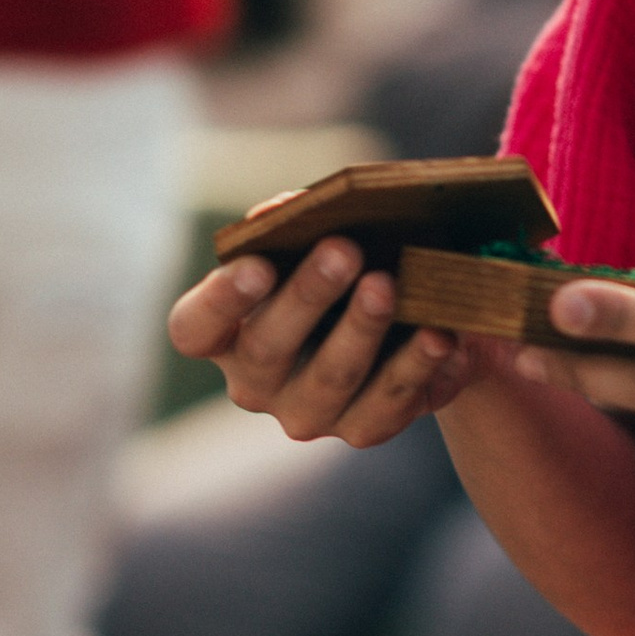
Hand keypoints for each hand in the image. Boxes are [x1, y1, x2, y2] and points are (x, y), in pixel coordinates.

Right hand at [167, 234, 498, 447]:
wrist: (402, 321)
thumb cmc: (339, 268)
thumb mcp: (310, 242)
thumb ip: (293, 224)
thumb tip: (286, 208)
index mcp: (226, 334)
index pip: (195, 329)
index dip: (220, 300)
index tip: (257, 264)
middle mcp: (256, 383)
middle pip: (268, 348)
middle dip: (308, 295)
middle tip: (344, 249)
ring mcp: (308, 413)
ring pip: (332, 377)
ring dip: (362, 329)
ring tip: (389, 285)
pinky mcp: (364, 428)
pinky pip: (391, 402)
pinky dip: (418, 364)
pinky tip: (439, 333)